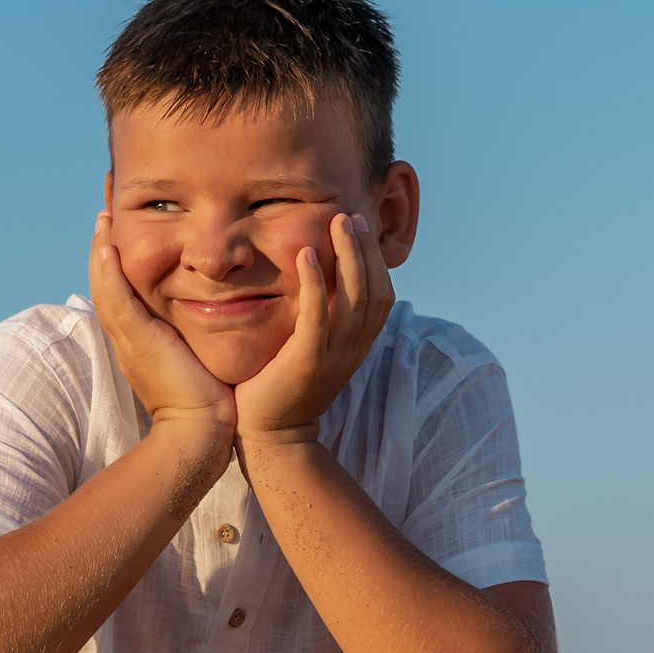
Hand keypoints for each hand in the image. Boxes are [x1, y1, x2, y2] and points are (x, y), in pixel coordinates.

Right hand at [88, 212, 236, 435]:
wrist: (200, 430)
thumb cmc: (205, 398)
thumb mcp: (196, 356)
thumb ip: (194, 334)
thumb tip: (212, 312)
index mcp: (138, 336)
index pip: (120, 287)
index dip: (115, 257)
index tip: (120, 226)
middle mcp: (126, 334)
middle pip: (104, 279)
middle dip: (103, 242)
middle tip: (105, 206)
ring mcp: (128, 337)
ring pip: (104, 284)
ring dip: (101, 247)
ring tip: (103, 214)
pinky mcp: (139, 340)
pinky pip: (117, 300)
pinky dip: (109, 272)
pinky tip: (109, 245)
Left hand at [234, 213, 392, 444]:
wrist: (271, 436)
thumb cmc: (282, 387)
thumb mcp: (312, 348)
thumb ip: (322, 319)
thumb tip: (319, 284)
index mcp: (358, 344)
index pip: (382, 294)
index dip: (375, 259)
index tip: (359, 227)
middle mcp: (353, 348)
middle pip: (375, 290)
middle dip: (366, 249)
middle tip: (350, 216)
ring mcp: (334, 355)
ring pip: (356, 298)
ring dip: (349, 256)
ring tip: (336, 223)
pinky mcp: (308, 361)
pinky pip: (318, 316)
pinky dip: (316, 283)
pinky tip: (306, 254)